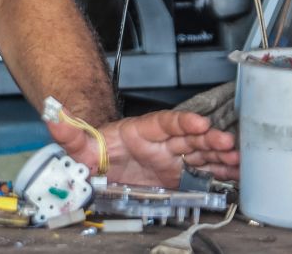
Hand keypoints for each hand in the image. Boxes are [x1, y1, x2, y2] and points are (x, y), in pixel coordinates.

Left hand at [47, 110, 238, 186]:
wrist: (102, 164)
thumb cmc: (96, 150)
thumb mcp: (78, 145)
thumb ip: (68, 132)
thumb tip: (53, 116)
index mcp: (140, 131)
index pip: (164, 122)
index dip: (182, 122)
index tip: (199, 123)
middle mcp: (161, 143)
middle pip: (189, 136)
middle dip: (209, 138)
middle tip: (227, 142)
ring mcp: (173, 158)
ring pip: (201, 153)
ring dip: (220, 155)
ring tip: (238, 160)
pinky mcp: (180, 175)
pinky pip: (204, 171)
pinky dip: (220, 172)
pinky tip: (236, 174)